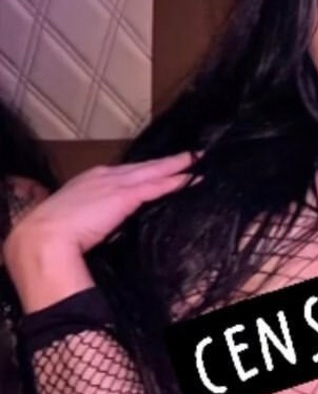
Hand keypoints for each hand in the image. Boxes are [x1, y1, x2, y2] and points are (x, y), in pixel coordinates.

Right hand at [4, 152, 197, 259]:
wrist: (43, 238)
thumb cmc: (53, 235)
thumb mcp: (75, 218)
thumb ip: (93, 215)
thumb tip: (105, 224)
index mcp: (90, 180)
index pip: (126, 172)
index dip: (146, 170)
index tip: (160, 168)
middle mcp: (104, 176)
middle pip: (143, 166)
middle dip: (167, 162)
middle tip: (189, 155)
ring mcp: (115, 184)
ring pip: (153, 171)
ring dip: (177, 166)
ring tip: (196, 160)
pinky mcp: (124, 196)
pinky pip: (156, 186)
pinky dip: (175, 181)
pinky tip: (190, 178)